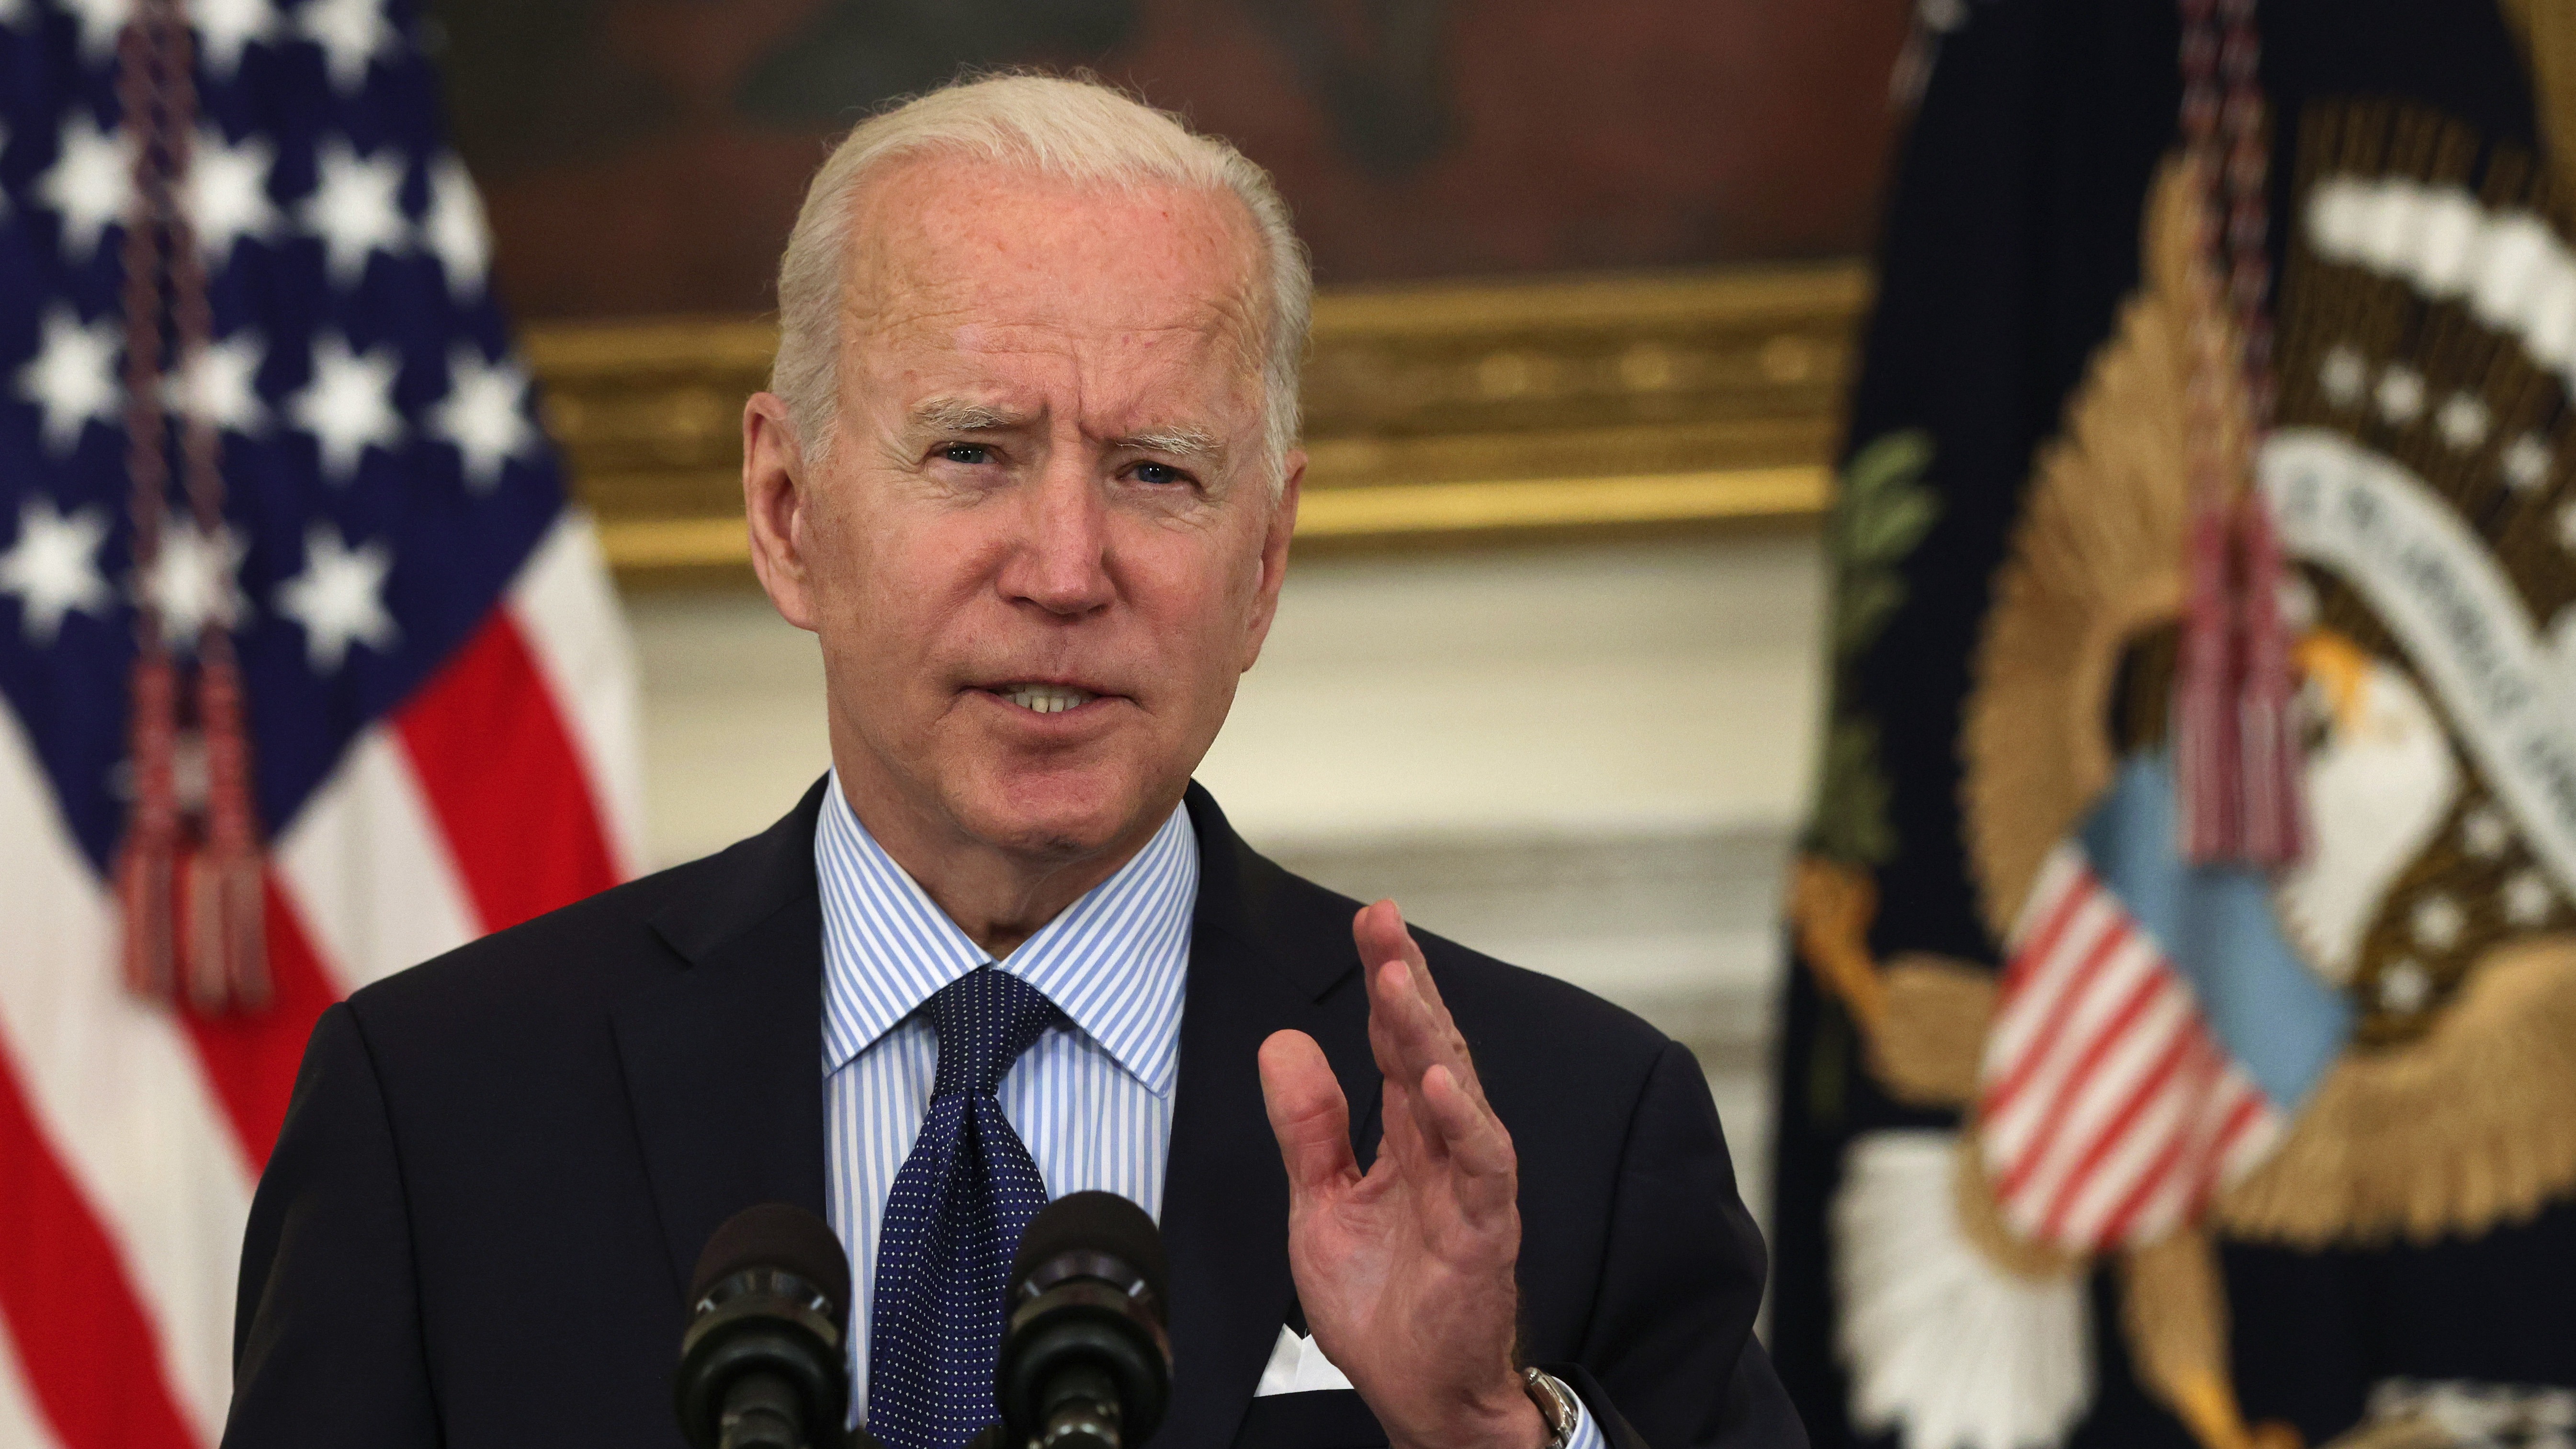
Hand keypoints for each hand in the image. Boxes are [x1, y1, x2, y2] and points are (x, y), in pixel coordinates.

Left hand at [1257, 901, 1546, 1448]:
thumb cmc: (1383, 1305)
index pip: (1396, 1044)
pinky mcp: (1485, 1229)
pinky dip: (1465, 1122)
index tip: (1372, 922)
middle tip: (1384, 923)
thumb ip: (1308, 1128)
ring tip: (1400, 983)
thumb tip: (1282, 1044)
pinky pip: (1483, 1165)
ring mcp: (1469, 1185)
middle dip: (1407, 982)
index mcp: (1406, 1137)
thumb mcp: (1320, 1205)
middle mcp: (1443, 1148)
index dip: (1385, 982)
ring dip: (1430, 1035)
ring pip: (1457, 1091)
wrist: (1417, 1393)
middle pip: (1429, 1047)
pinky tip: (1443, 1082)